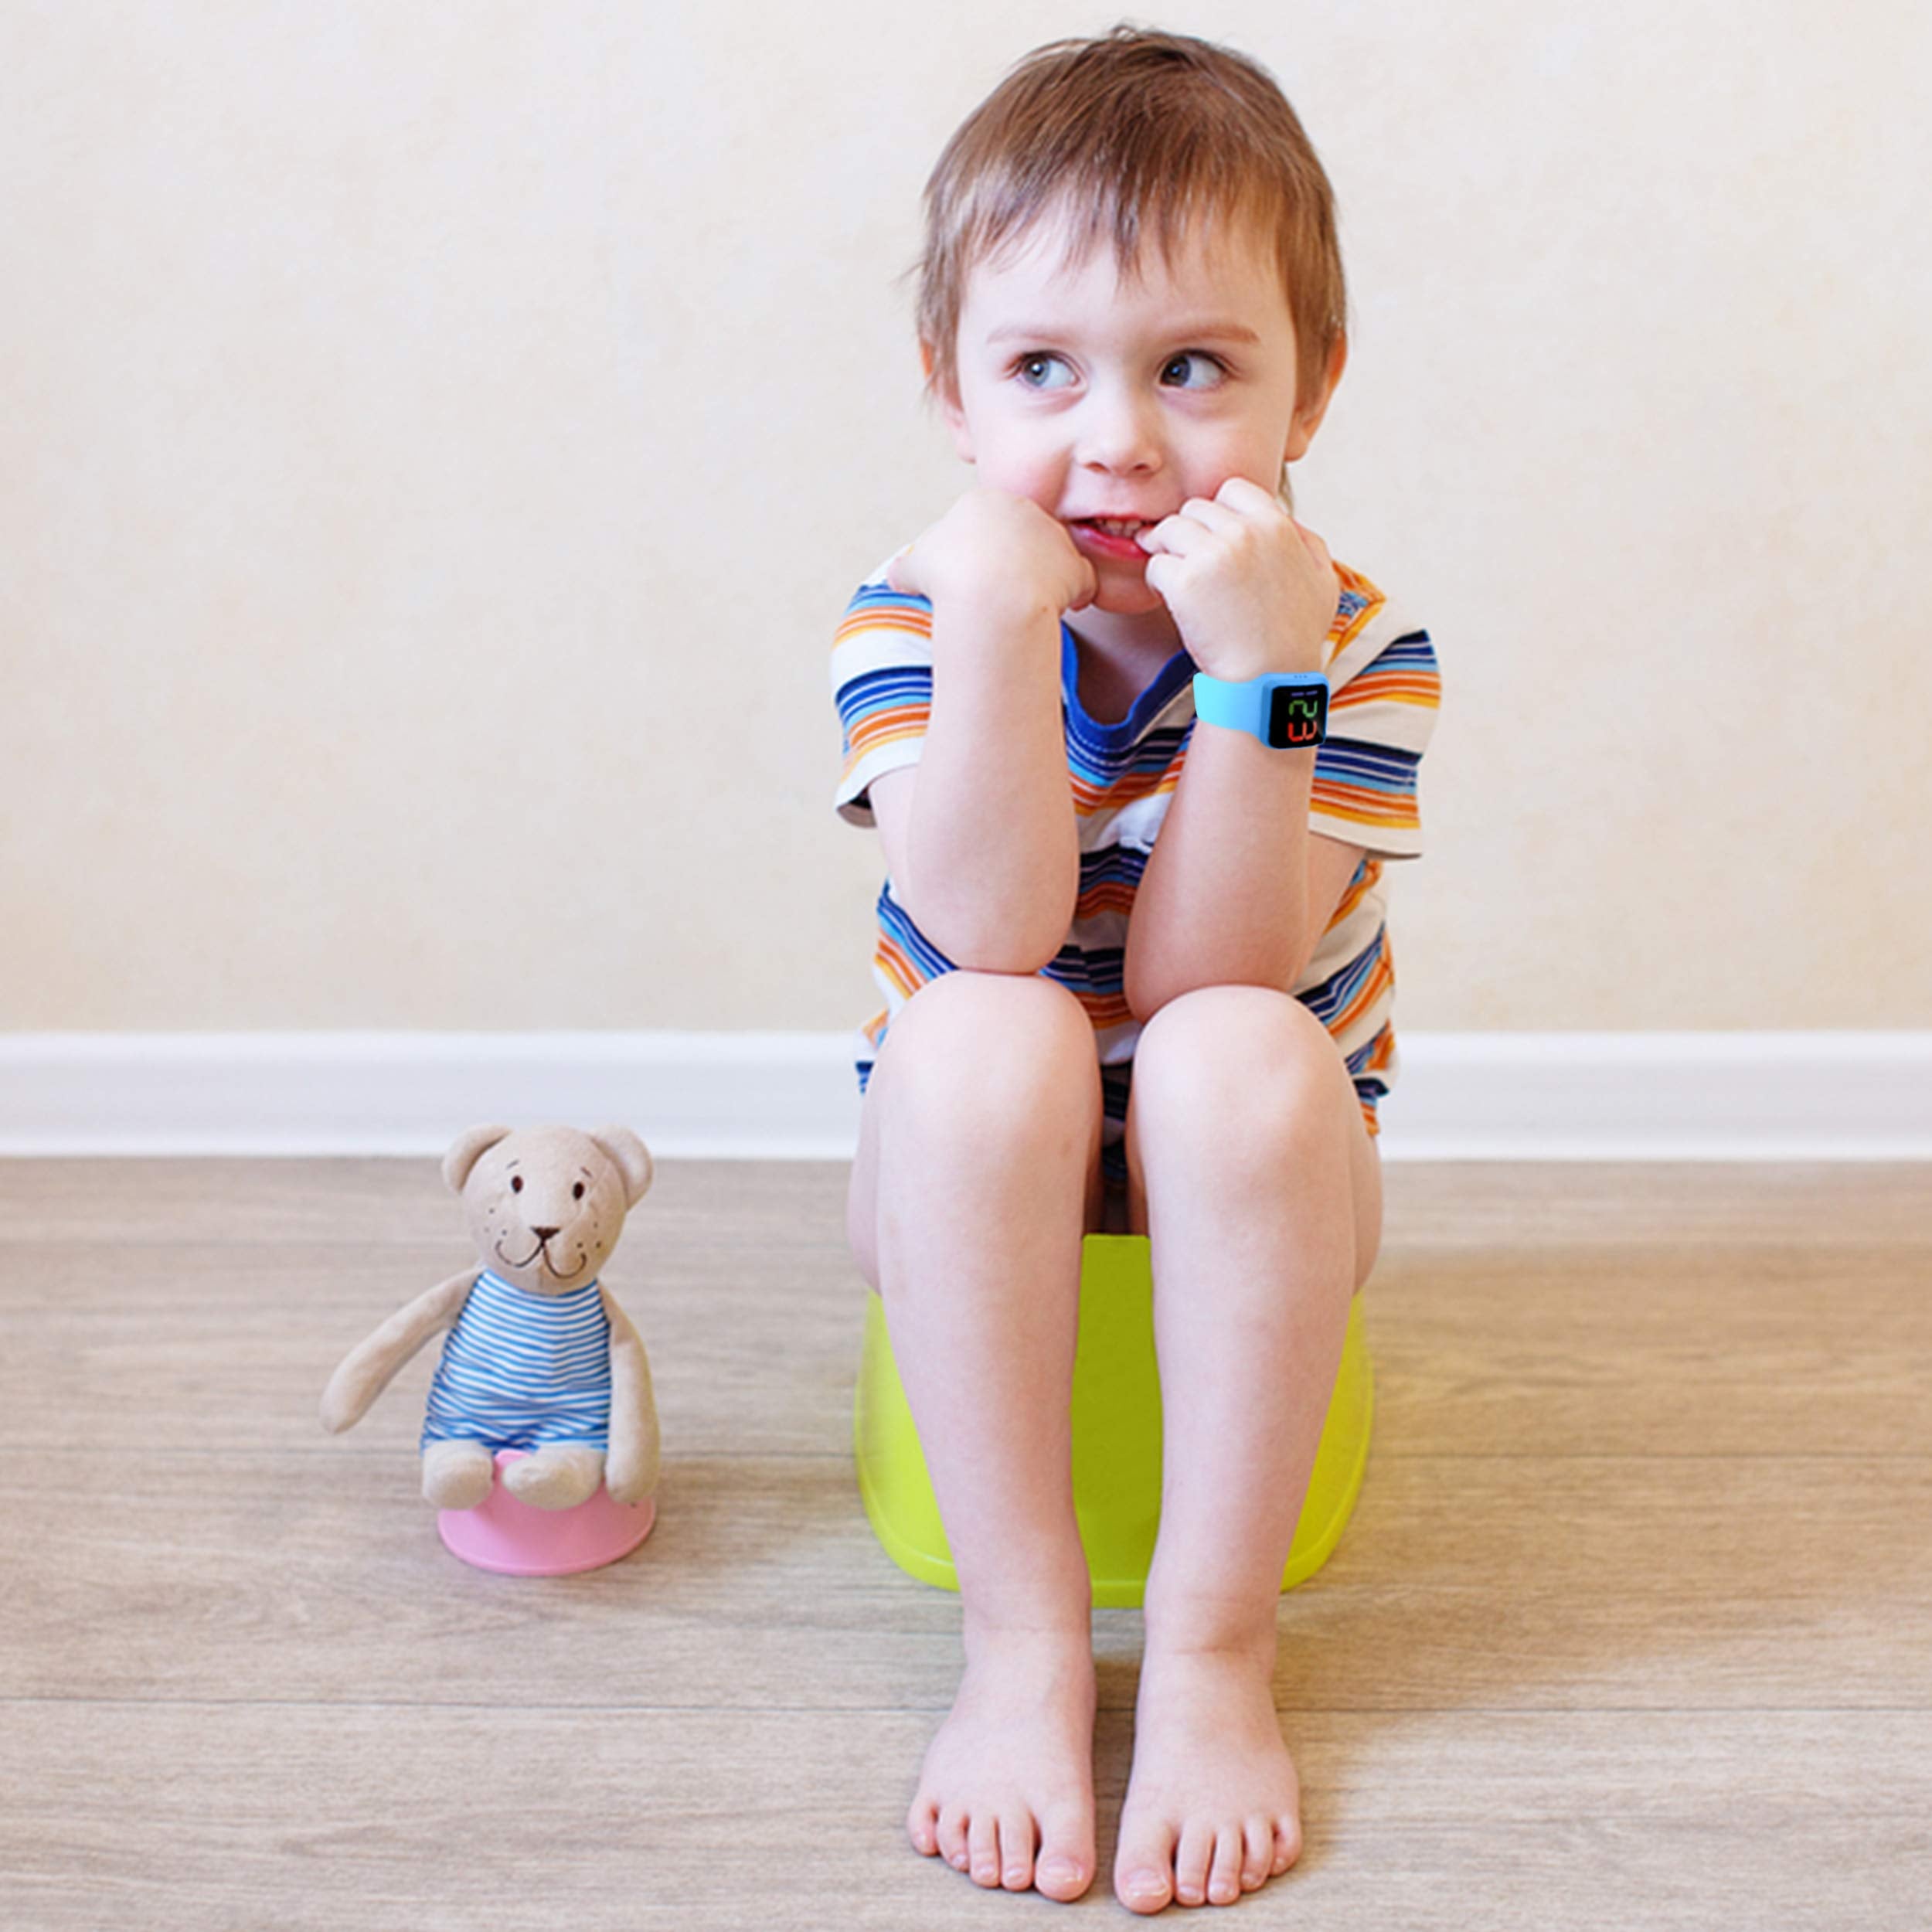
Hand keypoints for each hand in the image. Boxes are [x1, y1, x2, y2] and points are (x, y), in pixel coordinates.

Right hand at [886, 486, 1097, 621]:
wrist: (991, 595)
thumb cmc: (949, 576)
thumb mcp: (916, 565)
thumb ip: (909, 565)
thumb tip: (898, 575)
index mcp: (985, 500)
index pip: (987, 526)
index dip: (979, 555)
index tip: (971, 578)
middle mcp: (1026, 509)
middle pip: (1021, 539)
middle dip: (1013, 564)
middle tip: (996, 594)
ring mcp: (1055, 536)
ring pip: (1050, 560)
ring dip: (1041, 581)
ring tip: (1020, 606)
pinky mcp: (1076, 565)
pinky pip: (1078, 582)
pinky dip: (1071, 597)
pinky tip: (1053, 612)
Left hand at [1134, 476, 1339, 678]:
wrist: (1269, 679)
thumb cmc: (1296, 636)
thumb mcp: (1323, 580)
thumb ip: (1308, 542)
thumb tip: (1287, 520)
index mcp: (1276, 525)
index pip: (1233, 489)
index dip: (1219, 511)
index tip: (1214, 537)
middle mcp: (1243, 532)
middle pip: (1195, 509)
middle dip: (1189, 533)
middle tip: (1188, 560)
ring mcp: (1212, 555)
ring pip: (1169, 530)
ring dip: (1167, 551)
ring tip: (1175, 577)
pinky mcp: (1185, 583)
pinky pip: (1154, 564)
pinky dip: (1157, 580)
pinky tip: (1168, 597)